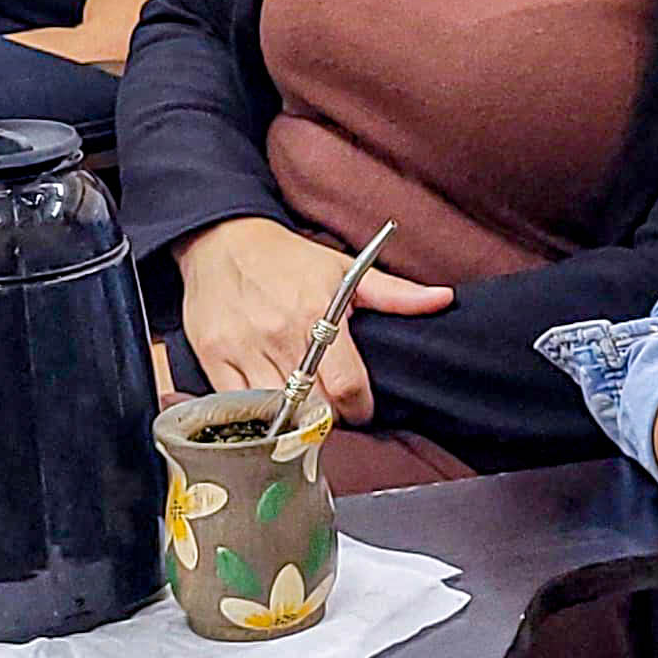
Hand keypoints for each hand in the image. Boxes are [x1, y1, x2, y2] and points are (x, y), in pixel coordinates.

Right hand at [168, 217, 451, 423]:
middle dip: (330, 415)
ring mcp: (243, 347)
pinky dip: (257, 415)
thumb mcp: (344, 268)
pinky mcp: (213, 358)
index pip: (346, 387)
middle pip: (314, 406)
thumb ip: (395, 293)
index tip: (361, 407)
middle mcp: (279, 333)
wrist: (222, 240)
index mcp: (317, 312)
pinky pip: (238, 407)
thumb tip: (443, 298)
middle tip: (333, 407)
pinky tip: (269, 405)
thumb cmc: (287, 258)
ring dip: (294, 418)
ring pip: (277, 411)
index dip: (360, 408)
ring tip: (302, 406)